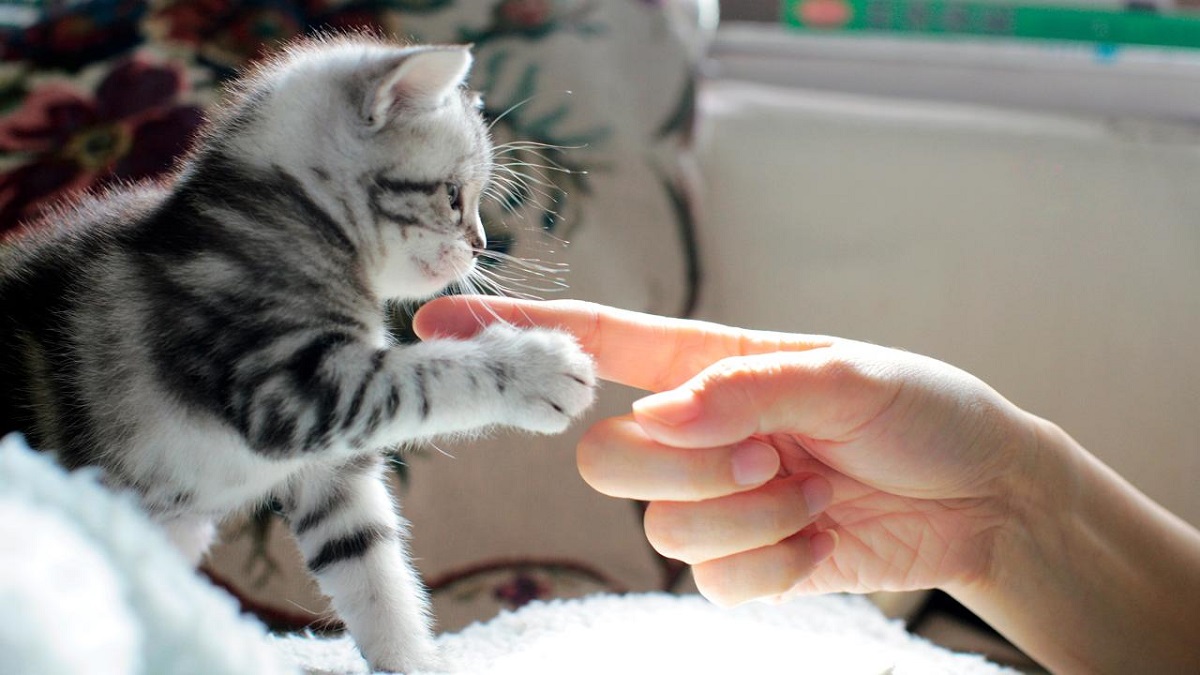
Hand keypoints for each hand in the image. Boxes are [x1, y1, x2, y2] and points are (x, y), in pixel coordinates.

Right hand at [414, 297, 1036, 605]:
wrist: (981, 497)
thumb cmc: (920, 409)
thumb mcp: (847, 375)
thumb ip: (749, 386)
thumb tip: (665, 414)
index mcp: (709, 366)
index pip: (595, 345)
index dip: (516, 332)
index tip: (439, 325)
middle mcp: (697, 432)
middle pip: (605, 455)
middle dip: (680, 462)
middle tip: (766, 452)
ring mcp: (714, 501)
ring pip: (662, 521)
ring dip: (745, 511)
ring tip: (807, 488)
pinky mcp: (742, 564)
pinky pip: (710, 576)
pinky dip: (768, 562)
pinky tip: (815, 537)